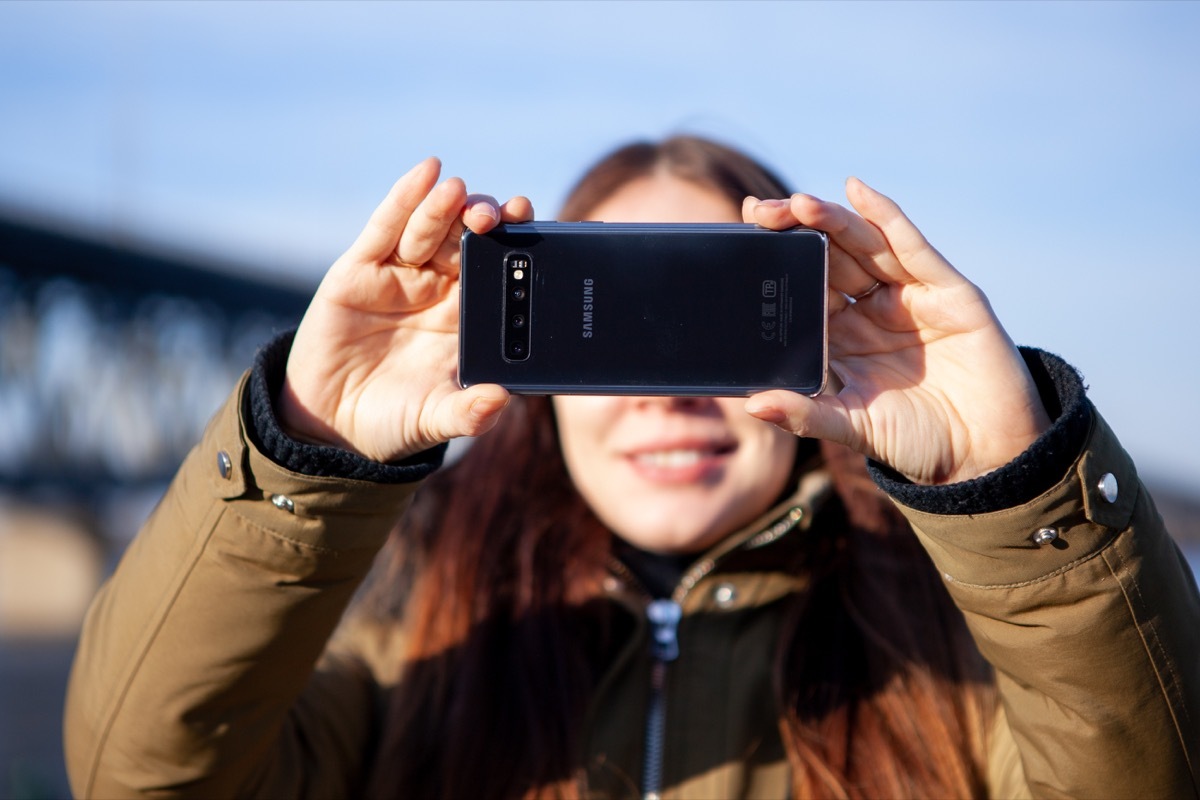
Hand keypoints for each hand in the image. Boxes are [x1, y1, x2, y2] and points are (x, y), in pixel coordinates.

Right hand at [278, 157, 532, 461]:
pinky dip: (405, 198)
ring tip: (459, 192)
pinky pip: (386, 229)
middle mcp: (439, 289)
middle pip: (468, 240)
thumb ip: (467, 413)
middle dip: (486, 221)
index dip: (516, 245)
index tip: (533, 225)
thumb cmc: (393, 420)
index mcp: (468, 317)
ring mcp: (400, 276)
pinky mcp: (360, 271)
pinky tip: (425, 173)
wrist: (330, 424)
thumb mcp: (434, 420)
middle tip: (501, 213)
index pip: (500, 270)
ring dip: (447, 207)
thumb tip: (501, 401)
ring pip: (431, 229)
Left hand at [742, 179, 1050, 484]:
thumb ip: (806, 414)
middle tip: (758, 213)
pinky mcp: (947, 290)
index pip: (801, 287)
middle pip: (826, 256)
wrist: (983, 455)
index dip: (774, 262)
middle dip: (793, 230)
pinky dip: (885, 216)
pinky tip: (857, 191)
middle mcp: (870, 308)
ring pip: (862, 244)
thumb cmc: (915, 441)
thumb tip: (754, 404)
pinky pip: (910, 247)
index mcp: (840, 335)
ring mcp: (907, 295)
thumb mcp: (852, 427)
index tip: (739, 240)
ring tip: (797, 204)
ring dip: (830, 220)